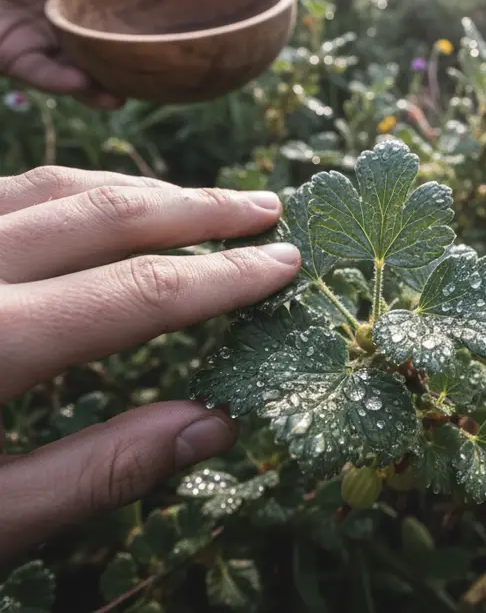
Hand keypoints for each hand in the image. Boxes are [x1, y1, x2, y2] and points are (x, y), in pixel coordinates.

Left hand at [0, 0, 151, 107]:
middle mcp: (56, 13)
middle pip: (102, 44)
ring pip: (77, 67)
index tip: (173, 31)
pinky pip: (43, 74)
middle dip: (128, 61)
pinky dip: (65, 82)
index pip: (115, 7)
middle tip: (158, 74)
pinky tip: (86, 85)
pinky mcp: (9, 55)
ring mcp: (34, 36)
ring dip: (102, 84)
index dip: (142, 20)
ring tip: (126, 94)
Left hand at [0, 167, 300, 557]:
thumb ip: (95, 471)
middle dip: (201, 210)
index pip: (139, 293)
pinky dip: (74, 190)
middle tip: (269, 210)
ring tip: (209, 201)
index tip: (286, 265)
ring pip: (57, 187)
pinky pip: (6, 190)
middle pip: (108, 214)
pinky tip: (108, 201)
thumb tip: (216, 424)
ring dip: (145, 190)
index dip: (225, 278)